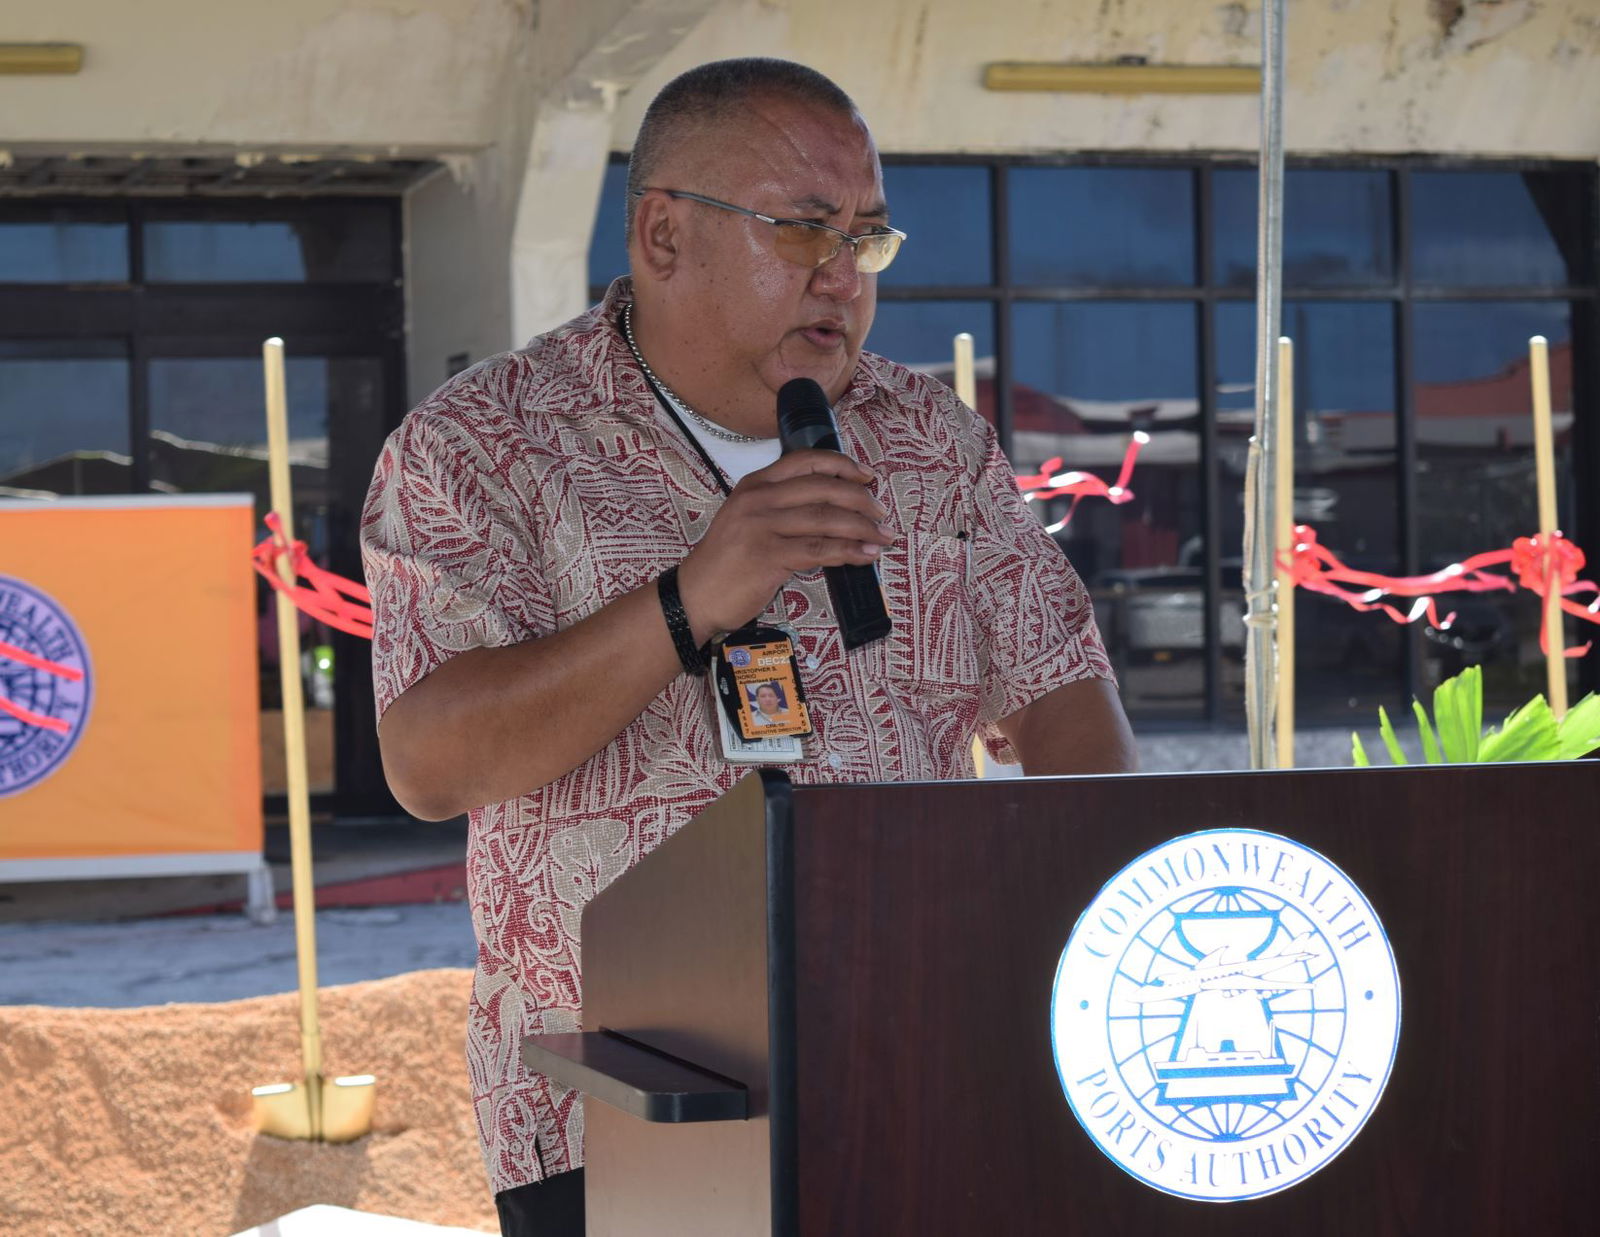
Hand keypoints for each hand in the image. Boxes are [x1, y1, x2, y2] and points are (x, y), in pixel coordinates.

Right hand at [676, 449, 895, 637]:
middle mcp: (758, 499)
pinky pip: (819, 549)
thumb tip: (833, 509)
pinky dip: (848, 551)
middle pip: (822, 488)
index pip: (806, 461)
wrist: (694, 596)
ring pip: (825, 518)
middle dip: (860, 500)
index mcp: (755, 485)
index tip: (866, 476)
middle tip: (881, 514)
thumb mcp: (747, 520)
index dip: (842, 466)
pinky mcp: (767, 556)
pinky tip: (865, 555)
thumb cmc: (726, 562)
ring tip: (882, 537)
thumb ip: (782, 508)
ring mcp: (761, 526)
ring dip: (861, 528)